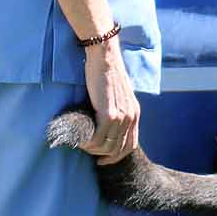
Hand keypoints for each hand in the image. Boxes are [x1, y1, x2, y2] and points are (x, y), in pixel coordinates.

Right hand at [83, 37, 140, 163]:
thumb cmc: (106, 72)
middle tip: (89, 153)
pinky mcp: (109, 114)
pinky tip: (82, 140)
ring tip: (82, 144)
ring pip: (108, 146)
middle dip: (103, 156)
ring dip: (93, 150)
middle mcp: (131, 117)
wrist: (104, 56)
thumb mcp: (117, 94)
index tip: (103, 159)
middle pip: (119, 149)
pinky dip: (89, 143)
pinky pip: (99, 138)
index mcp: (134, 114)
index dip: (117, 156)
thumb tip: (104, 123)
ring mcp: (121, 117)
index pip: (130, 145)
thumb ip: (116, 109)